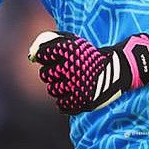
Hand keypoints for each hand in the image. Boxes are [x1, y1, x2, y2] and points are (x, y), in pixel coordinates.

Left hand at [28, 31, 148, 114]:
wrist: (117, 69)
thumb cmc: (90, 55)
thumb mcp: (73, 42)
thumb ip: (50, 42)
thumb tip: (31, 55)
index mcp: (69, 51)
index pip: (43, 55)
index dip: (46, 57)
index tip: (53, 59)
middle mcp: (71, 68)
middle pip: (45, 75)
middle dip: (52, 73)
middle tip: (64, 72)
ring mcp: (76, 86)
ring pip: (52, 90)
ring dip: (59, 87)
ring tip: (71, 82)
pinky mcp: (81, 101)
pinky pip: (61, 105)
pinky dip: (65, 101)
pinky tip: (73, 93)